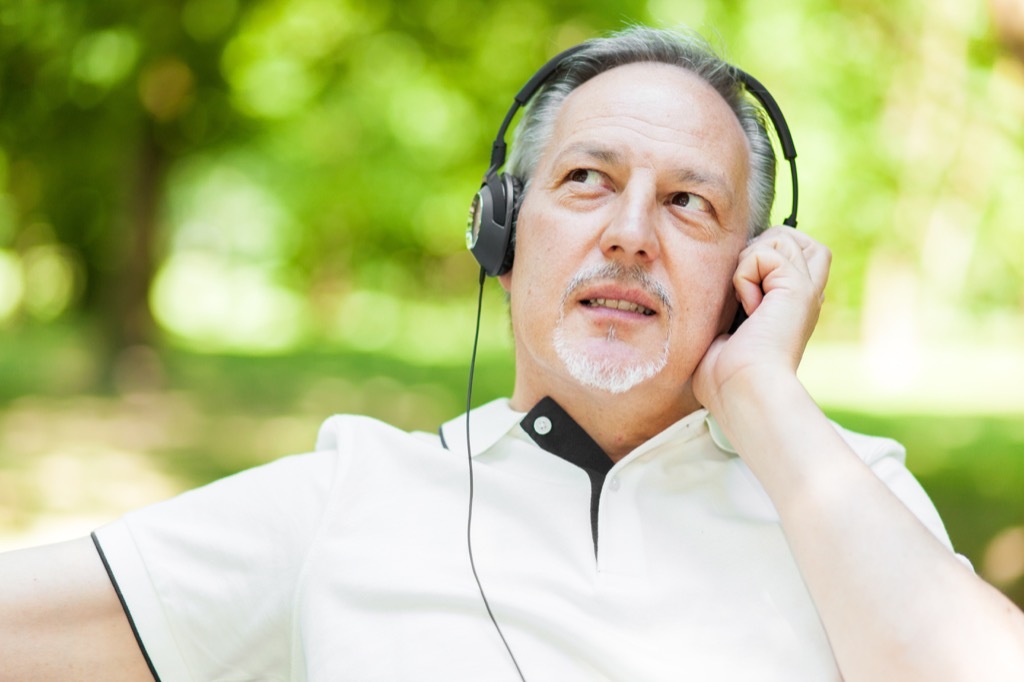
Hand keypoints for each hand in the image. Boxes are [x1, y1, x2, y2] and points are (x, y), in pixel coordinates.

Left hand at [693, 226, 830, 412]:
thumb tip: (718, 287)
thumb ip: (729, 304)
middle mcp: (804, 295)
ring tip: (746, 301)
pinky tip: (748, 308)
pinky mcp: (799, 288)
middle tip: (744, 287)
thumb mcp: (724, 332)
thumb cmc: (724, 377)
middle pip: (796, 238)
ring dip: (750, 261)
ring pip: (782, 237)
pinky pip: (765, 253)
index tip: (741, 295)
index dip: (761, 258)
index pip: (788, 255)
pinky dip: (744, 277)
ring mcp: (805, 290)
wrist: (741, 390)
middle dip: (764, 246)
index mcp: (789, 306)